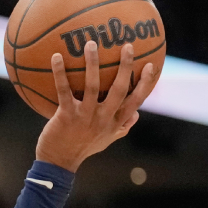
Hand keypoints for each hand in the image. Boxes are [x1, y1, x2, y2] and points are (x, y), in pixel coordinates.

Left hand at [35, 41, 160, 172]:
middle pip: (120, 89)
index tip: (151, 65)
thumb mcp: (107, 140)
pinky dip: (60, 72)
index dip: (146, 83)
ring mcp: (85, 116)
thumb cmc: (83, 148)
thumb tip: (137, 115)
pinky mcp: (66, 116)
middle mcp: (104, 118)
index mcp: (115, 122)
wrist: (59, 163)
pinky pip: (63, 90)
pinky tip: (56, 57)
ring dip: (92, 63)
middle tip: (127, 45)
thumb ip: (123, 127)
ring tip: (90, 44)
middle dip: (126, 67)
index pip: (136, 101)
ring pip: (93, 86)